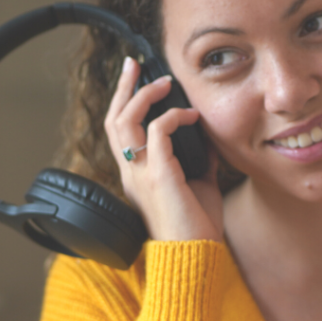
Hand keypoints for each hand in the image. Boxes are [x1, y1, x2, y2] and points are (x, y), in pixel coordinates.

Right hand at [104, 56, 222, 242]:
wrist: (195, 257)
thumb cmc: (196, 228)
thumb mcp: (199, 186)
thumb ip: (198, 160)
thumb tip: (207, 137)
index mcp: (136, 175)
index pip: (120, 132)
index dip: (124, 103)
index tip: (138, 81)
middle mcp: (131, 173)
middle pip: (113, 119)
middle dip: (123, 88)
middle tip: (134, 63)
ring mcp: (141, 174)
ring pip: (125, 120)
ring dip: (143, 95)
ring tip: (164, 82)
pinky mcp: (158, 176)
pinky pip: (157, 132)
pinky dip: (173, 117)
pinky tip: (192, 116)